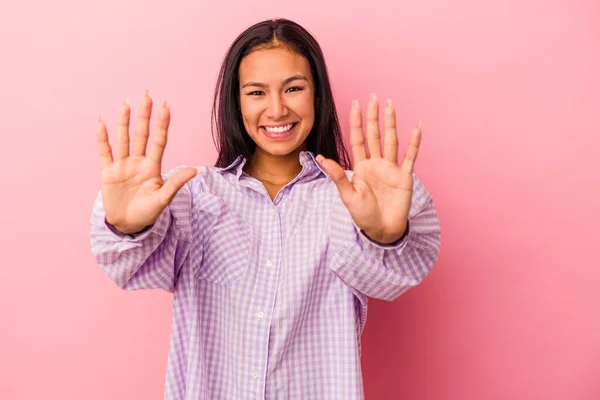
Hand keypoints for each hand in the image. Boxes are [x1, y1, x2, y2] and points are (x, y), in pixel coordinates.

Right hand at [96, 91, 197, 233]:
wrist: (128, 225)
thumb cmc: (148, 212)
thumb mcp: (163, 199)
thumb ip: (176, 183)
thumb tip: (195, 170)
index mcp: (153, 167)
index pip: (158, 141)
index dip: (162, 124)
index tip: (166, 106)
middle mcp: (138, 162)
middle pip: (142, 134)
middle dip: (145, 115)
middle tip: (148, 95)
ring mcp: (123, 165)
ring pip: (124, 138)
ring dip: (124, 121)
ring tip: (126, 103)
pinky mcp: (108, 172)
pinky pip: (105, 151)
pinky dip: (102, 138)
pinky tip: (101, 122)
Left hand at [316, 93, 421, 243]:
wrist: (382, 230)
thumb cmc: (363, 216)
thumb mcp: (348, 196)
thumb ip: (338, 175)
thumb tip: (322, 158)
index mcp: (361, 167)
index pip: (358, 140)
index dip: (356, 122)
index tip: (354, 104)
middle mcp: (376, 164)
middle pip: (375, 135)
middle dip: (373, 116)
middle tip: (373, 97)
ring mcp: (391, 168)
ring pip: (391, 140)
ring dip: (391, 123)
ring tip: (390, 105)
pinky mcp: (405, 176)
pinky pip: (411, 156)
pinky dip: (415, 142)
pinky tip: (417, 127)